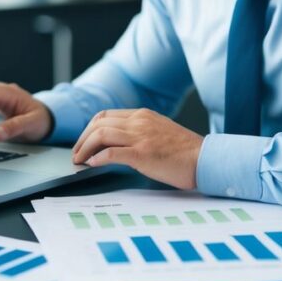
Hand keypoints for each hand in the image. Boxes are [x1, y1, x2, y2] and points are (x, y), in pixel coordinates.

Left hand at [71, 109, 202, 189]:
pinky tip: (92, 165)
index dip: (89, 129)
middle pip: (98, 123)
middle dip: (82, 139)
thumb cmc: (186, 151)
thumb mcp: (160, 132)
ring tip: (79, 161)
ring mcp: (141, 136)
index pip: (106, 116)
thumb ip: (141, 132)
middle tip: (76, 154)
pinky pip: (112, 152)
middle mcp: (139, 121)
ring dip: (85, 148)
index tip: (83, 142)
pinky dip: (98, 158)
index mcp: (143, 115)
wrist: (205, 159)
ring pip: (101, 134)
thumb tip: (119, 145)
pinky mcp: (143, 153)